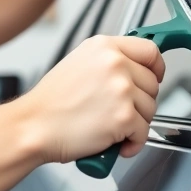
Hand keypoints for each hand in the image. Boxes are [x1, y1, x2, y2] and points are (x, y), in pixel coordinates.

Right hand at [21, 36, 164, 163]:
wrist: (33, 127)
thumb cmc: (51, 102)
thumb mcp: (80, 63)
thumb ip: (109, 61)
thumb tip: (135, 69)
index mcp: (105, 47)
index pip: (150, 50)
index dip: (156, 67)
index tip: (155, 76)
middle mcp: (116, 64)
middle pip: (152, 84)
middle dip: (141, 102)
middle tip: (119, 111)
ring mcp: (122, 90)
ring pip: (150, 109)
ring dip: (136, 123)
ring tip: (111, 127)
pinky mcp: (124, 117)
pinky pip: (144, 133)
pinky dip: (133, 143)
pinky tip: (116, 143)